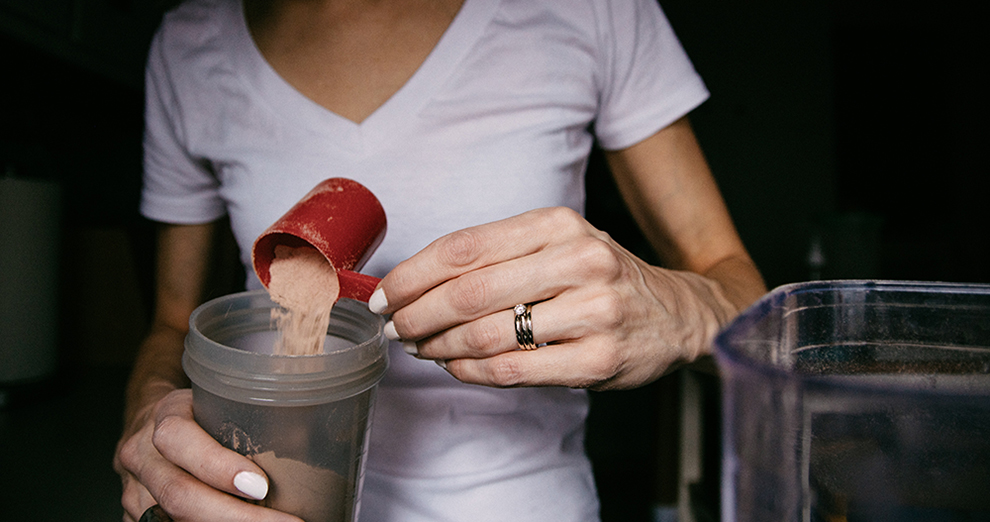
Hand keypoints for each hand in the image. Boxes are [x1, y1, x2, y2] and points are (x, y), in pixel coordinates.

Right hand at [114, 389, 299, 521]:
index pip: (180, 441)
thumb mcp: (219, 400)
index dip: (219, 468)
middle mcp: (143, 456)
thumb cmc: (197, 411)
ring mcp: (136, 492)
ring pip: (175, 520)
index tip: (262, 487)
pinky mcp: (140, 516)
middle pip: (180, 494)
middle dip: (235, 517)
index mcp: (164, 418)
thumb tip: (314, 435)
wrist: (152, 425)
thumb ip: (252, 416)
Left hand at [369, 207, 738, 389]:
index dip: (412, 274)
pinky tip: (456, 367)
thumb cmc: (599, 277)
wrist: (676, 314)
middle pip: (468, 291)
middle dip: (416, 315)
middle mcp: (579, 259)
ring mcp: (594, 310)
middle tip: (394, 329)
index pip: (463, 247)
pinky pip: (514, 369)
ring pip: (488, 334)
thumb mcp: (556, 244)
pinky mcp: (599, 359)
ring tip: (420, 349)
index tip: (384, 295)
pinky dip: (472, 372)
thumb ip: (495, 256)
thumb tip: (414, 283)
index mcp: (558, 223)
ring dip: (439, 347)